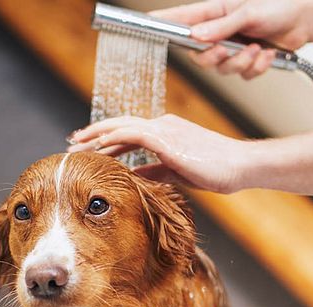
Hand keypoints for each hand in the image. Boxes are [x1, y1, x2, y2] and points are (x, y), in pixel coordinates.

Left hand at [66, 114, 252, 193]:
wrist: (240, 166)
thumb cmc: (216, 170)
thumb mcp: (178, 172)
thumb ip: (155, 170)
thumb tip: (134, 174)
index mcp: (166, 132)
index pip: (128, 132)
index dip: (106, 138)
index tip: (86, 147)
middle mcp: (163, 125)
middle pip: (119, 125)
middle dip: (93, 133)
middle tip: (72, 142)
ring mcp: (165, 130)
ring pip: (122, 126)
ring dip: (97, 134)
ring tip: (77, 143)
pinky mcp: (168, 139)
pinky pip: (135, 134)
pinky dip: (115, 137)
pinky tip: (100, 145)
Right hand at [152, 0, 312, 78]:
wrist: (305, 19)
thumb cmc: (278, 6)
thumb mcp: (248, 12)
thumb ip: (221, 26)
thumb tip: (196, 37)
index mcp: (213, 13)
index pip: (180, 20)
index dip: (161, 23)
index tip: (145, 24)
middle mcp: (218, 32)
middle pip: (198, 56)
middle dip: (214, 58)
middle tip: (227, 49)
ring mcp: (231, 48)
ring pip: (221, 69)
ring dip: (241, 62)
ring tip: (257, 48)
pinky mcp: (246, 61)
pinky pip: (242, 75)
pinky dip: (256, 66)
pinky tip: (267, 53)